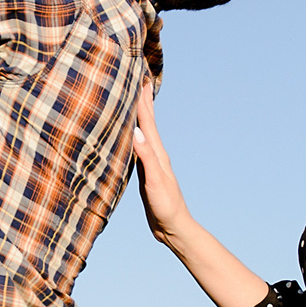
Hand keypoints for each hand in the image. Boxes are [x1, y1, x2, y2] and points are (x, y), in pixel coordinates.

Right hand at [130, 84, 194, 246]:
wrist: (174, 228)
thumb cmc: (166, 207)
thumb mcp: (155, 182)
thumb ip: (146, 157)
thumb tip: (136, 130)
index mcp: (158, 154)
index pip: (148, 122)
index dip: (143, 100)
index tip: (140, 78)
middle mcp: (155, 154)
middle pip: (148, 123)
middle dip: (144, 101)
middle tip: (139, 79)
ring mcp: (151, 163)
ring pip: (143, 133)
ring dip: (139, 115)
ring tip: (135, 100)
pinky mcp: (146, 173)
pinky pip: (138, 147)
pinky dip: (134, 135)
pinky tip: (131, 134)